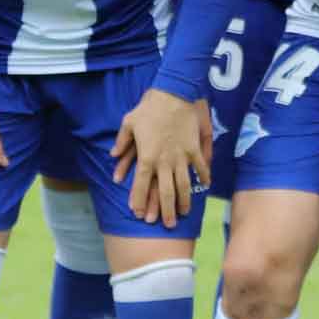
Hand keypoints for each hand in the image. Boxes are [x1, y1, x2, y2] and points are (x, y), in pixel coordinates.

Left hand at [111, 86, 210, 225]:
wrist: (174, 93)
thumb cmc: (149, 107)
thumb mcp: (129, 122)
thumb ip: (122, 142)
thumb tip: (113, 155)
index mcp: (147, 157)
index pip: (141, 186)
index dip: (139, 201)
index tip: (138, 214)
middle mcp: (164, 161)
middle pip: (164, 192)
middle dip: (164, 210)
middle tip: (166, 225)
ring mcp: (182, 156)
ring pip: (184, 185)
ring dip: (184, 201)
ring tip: (184, 212)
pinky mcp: (195, 148)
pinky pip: (200, 166)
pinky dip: (204, 177)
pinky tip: (206, 186)